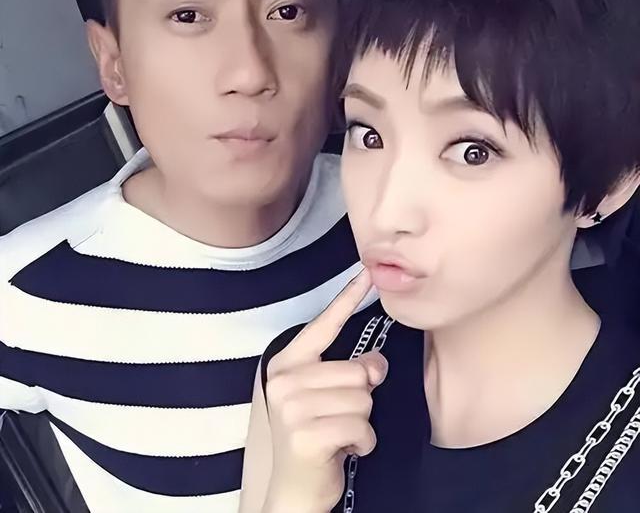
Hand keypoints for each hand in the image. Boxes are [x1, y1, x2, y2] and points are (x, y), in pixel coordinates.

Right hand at [263, 270, 387, 512]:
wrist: (292, 490)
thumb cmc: (312, 437)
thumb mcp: (327, 398)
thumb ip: (348, 372)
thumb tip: (377, 364)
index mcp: (288, 364)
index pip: (324, 326)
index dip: (347, 299)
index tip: (366, 273)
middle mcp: (285, 380)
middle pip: (357, 372)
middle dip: (361, 400)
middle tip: (340, 417)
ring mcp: (292, 408)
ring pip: (363, 400)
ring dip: (361, 424)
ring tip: (338, 435)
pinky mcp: (306, 435)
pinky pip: (362, 428)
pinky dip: (362, 444)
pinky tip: (342, 451)